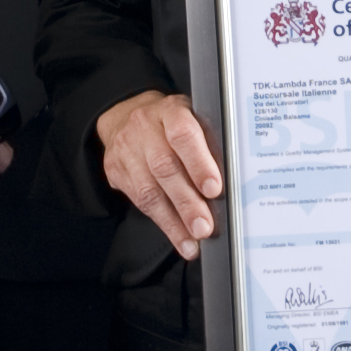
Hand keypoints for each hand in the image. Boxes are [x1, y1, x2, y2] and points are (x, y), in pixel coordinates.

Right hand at [97, 89, 222, 257]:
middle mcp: (144, 127)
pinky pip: (139, 202)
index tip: (214, 189)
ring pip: (148, 190)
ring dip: (174, 221)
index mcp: (171, 110)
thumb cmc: (171, 124)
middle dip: (187, 202)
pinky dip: (163, 223)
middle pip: (164, 167)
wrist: (126, 117)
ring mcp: (126, 149)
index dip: (199, 163)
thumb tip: (234, 182)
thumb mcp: (194, 120)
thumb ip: (210, 144)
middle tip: (204, 226)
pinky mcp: (115, 170)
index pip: (183, 134)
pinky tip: (179, 236)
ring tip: (193, 239)